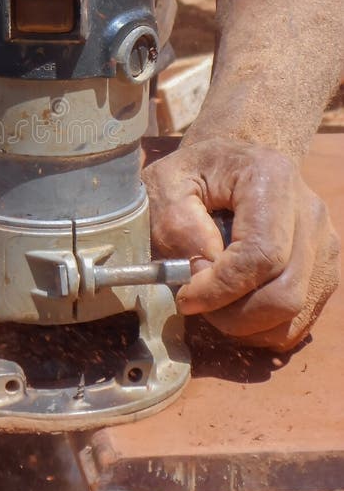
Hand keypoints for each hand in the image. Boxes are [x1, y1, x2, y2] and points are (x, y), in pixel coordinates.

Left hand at [143, 139, 339, 350]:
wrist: (230, 164)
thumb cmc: (193, 173)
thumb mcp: (165, 183)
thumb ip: (177, 224)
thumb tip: (205, 268)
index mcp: (272, 177)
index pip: (260, 254)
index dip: (221, 289)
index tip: (186, 297)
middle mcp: (310, 210)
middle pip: (285, 291)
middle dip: (233, 314)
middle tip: (196, 303)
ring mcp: (324, 241)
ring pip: (295, 311)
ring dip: (246, 324)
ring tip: (213, 302)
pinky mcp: (324, 266)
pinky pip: (301, 317)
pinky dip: (263, 326)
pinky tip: (234, 307)